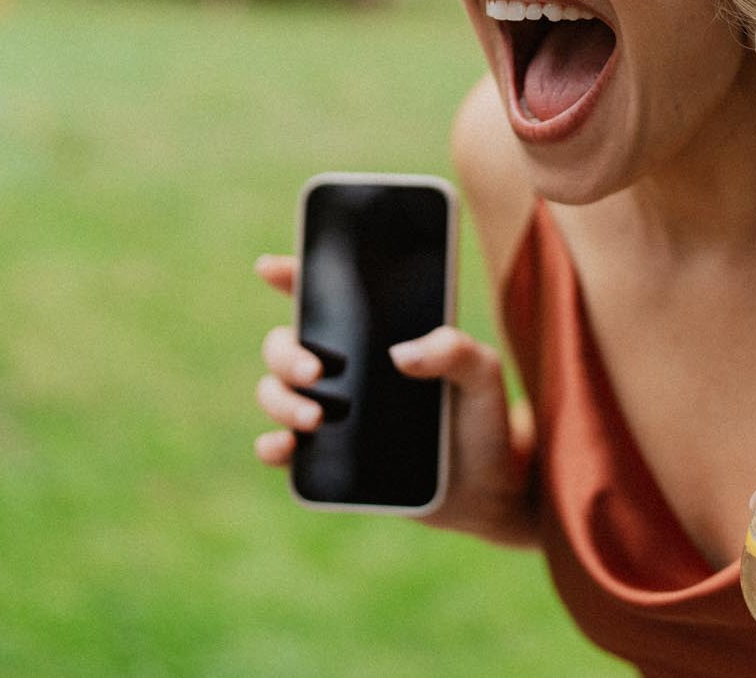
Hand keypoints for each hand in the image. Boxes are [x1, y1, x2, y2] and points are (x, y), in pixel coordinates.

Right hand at [251, 255, 537, 545]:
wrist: (486, 487)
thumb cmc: (482, 417)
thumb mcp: (483, 374)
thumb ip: (456, 351)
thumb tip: (402, 354)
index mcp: (375, 335)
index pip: (325, 298)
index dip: (293, 276)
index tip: (270, 268)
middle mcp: (343, 369)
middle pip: (285, 345)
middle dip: (286, 352)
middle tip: (315, 370)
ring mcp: (330, 412)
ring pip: (275, 392)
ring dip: (281, 399)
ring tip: (314, 417)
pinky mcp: (326, 458)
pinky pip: (281, 448)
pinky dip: (271, 446)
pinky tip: (284, 446)